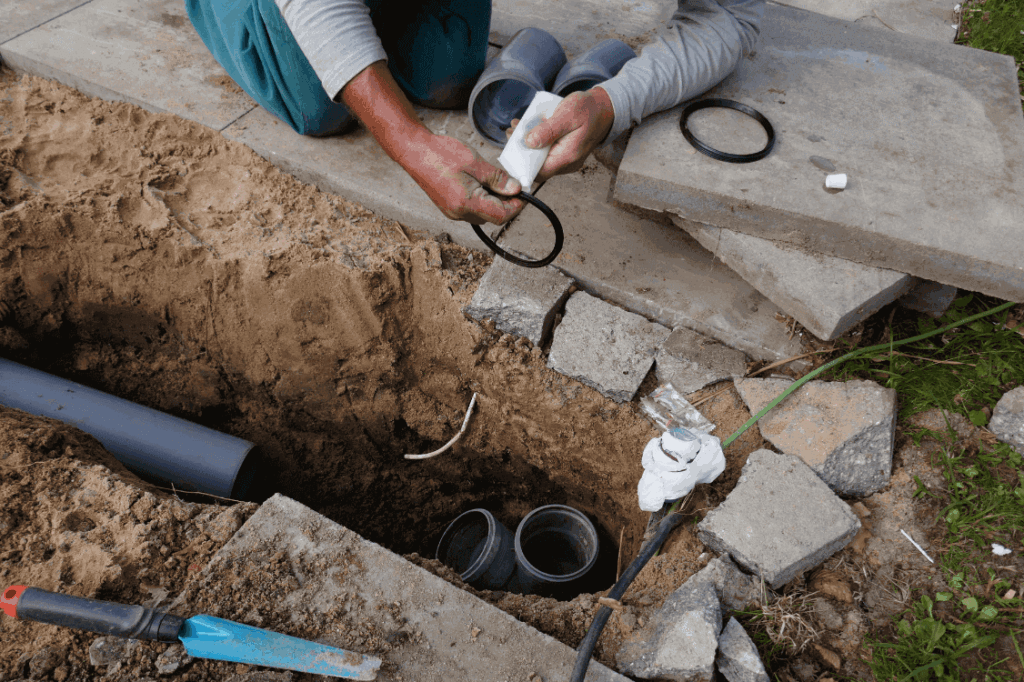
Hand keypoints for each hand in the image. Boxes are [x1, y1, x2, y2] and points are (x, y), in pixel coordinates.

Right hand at [402, 132, 524, 224]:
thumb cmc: (441, 154)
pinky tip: (479, 182)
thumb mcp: (475, 162)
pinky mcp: (449, 207)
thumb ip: (497, 178)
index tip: (522, 193)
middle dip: (505, 203)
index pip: (501, 216)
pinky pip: (471, 209)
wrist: (414, 151)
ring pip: (482, 213)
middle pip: (492, 216)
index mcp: (466, 203)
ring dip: (492, 201)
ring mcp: (452, 212)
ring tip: (493, 180)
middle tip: (510, 183)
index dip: (516, 206)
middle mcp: (459, 213)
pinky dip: (480, 198)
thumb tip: (515, 189)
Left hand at [505, 88, 614, 183]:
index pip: (539, 173)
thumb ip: (548, 130)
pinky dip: (536, 141)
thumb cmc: (589, 109)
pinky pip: (546, 152)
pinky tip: (529, 128)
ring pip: (540, 159)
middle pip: (537, 166)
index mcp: (568, 156)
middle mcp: (567, 163)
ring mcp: (566, 160)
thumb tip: (529, 142)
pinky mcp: (564, 153)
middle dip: (521, 151)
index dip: (522, 164)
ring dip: (527, 144)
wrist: (604, 108)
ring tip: (518, 126)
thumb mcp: (567, 114)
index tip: (512, 147)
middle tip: (512, 132)